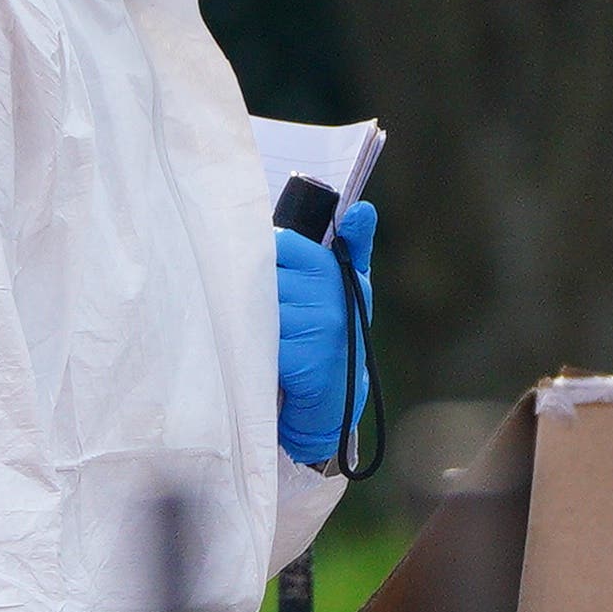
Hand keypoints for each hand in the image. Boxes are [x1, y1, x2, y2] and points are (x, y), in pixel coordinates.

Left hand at [273, 197, 376, 470]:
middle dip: (255, 293)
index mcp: (340, 270)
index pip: (282, 243)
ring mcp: (324, 329)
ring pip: (260, 307)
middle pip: (265, 274)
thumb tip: (362, 210)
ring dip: (250, 322)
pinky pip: (262, 342)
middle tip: (264, 315)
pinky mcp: (308, 361)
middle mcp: (336, 294)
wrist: (333, 401)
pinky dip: (255, 351)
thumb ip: (348, 246)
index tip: (271, 279)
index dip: (267, 261)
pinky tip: (267, 358)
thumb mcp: (342, 287)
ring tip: (265, 336)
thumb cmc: (328, 334)